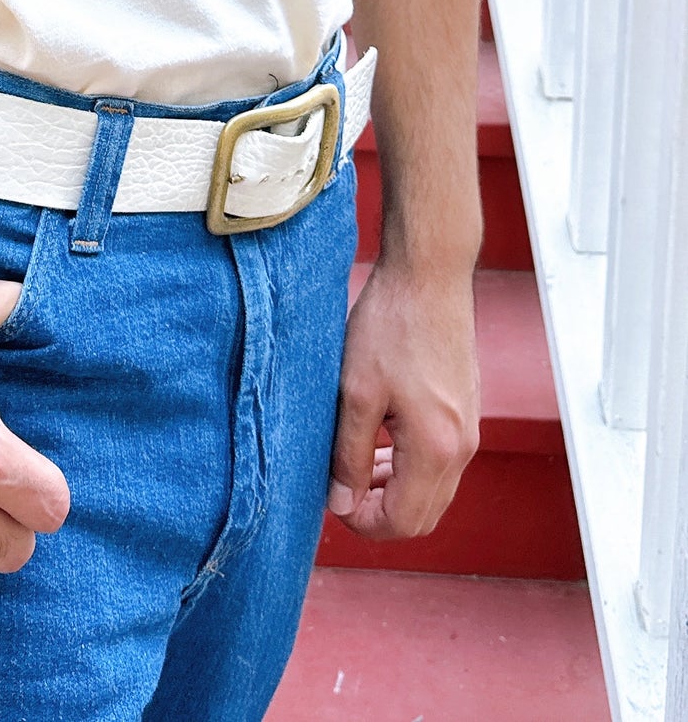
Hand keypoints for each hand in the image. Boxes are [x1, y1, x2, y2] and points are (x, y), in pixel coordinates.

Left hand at [328, 258, 478, 539]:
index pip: (403, 523)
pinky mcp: (465, 412)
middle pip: (423, 516)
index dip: (363, 523)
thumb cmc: (391, 326)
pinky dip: (410, 467)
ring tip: (355, 466)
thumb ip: (349, 455)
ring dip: (395, 490)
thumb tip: (341, 503)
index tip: (332, 500)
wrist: (429, 278)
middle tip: (341, 487)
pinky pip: (441, 463)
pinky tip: (380, 442)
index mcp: (436, 448)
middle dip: (380, 513)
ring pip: (433, 491)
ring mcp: (469, 430)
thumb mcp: (356, 392)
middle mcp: (462, 447)